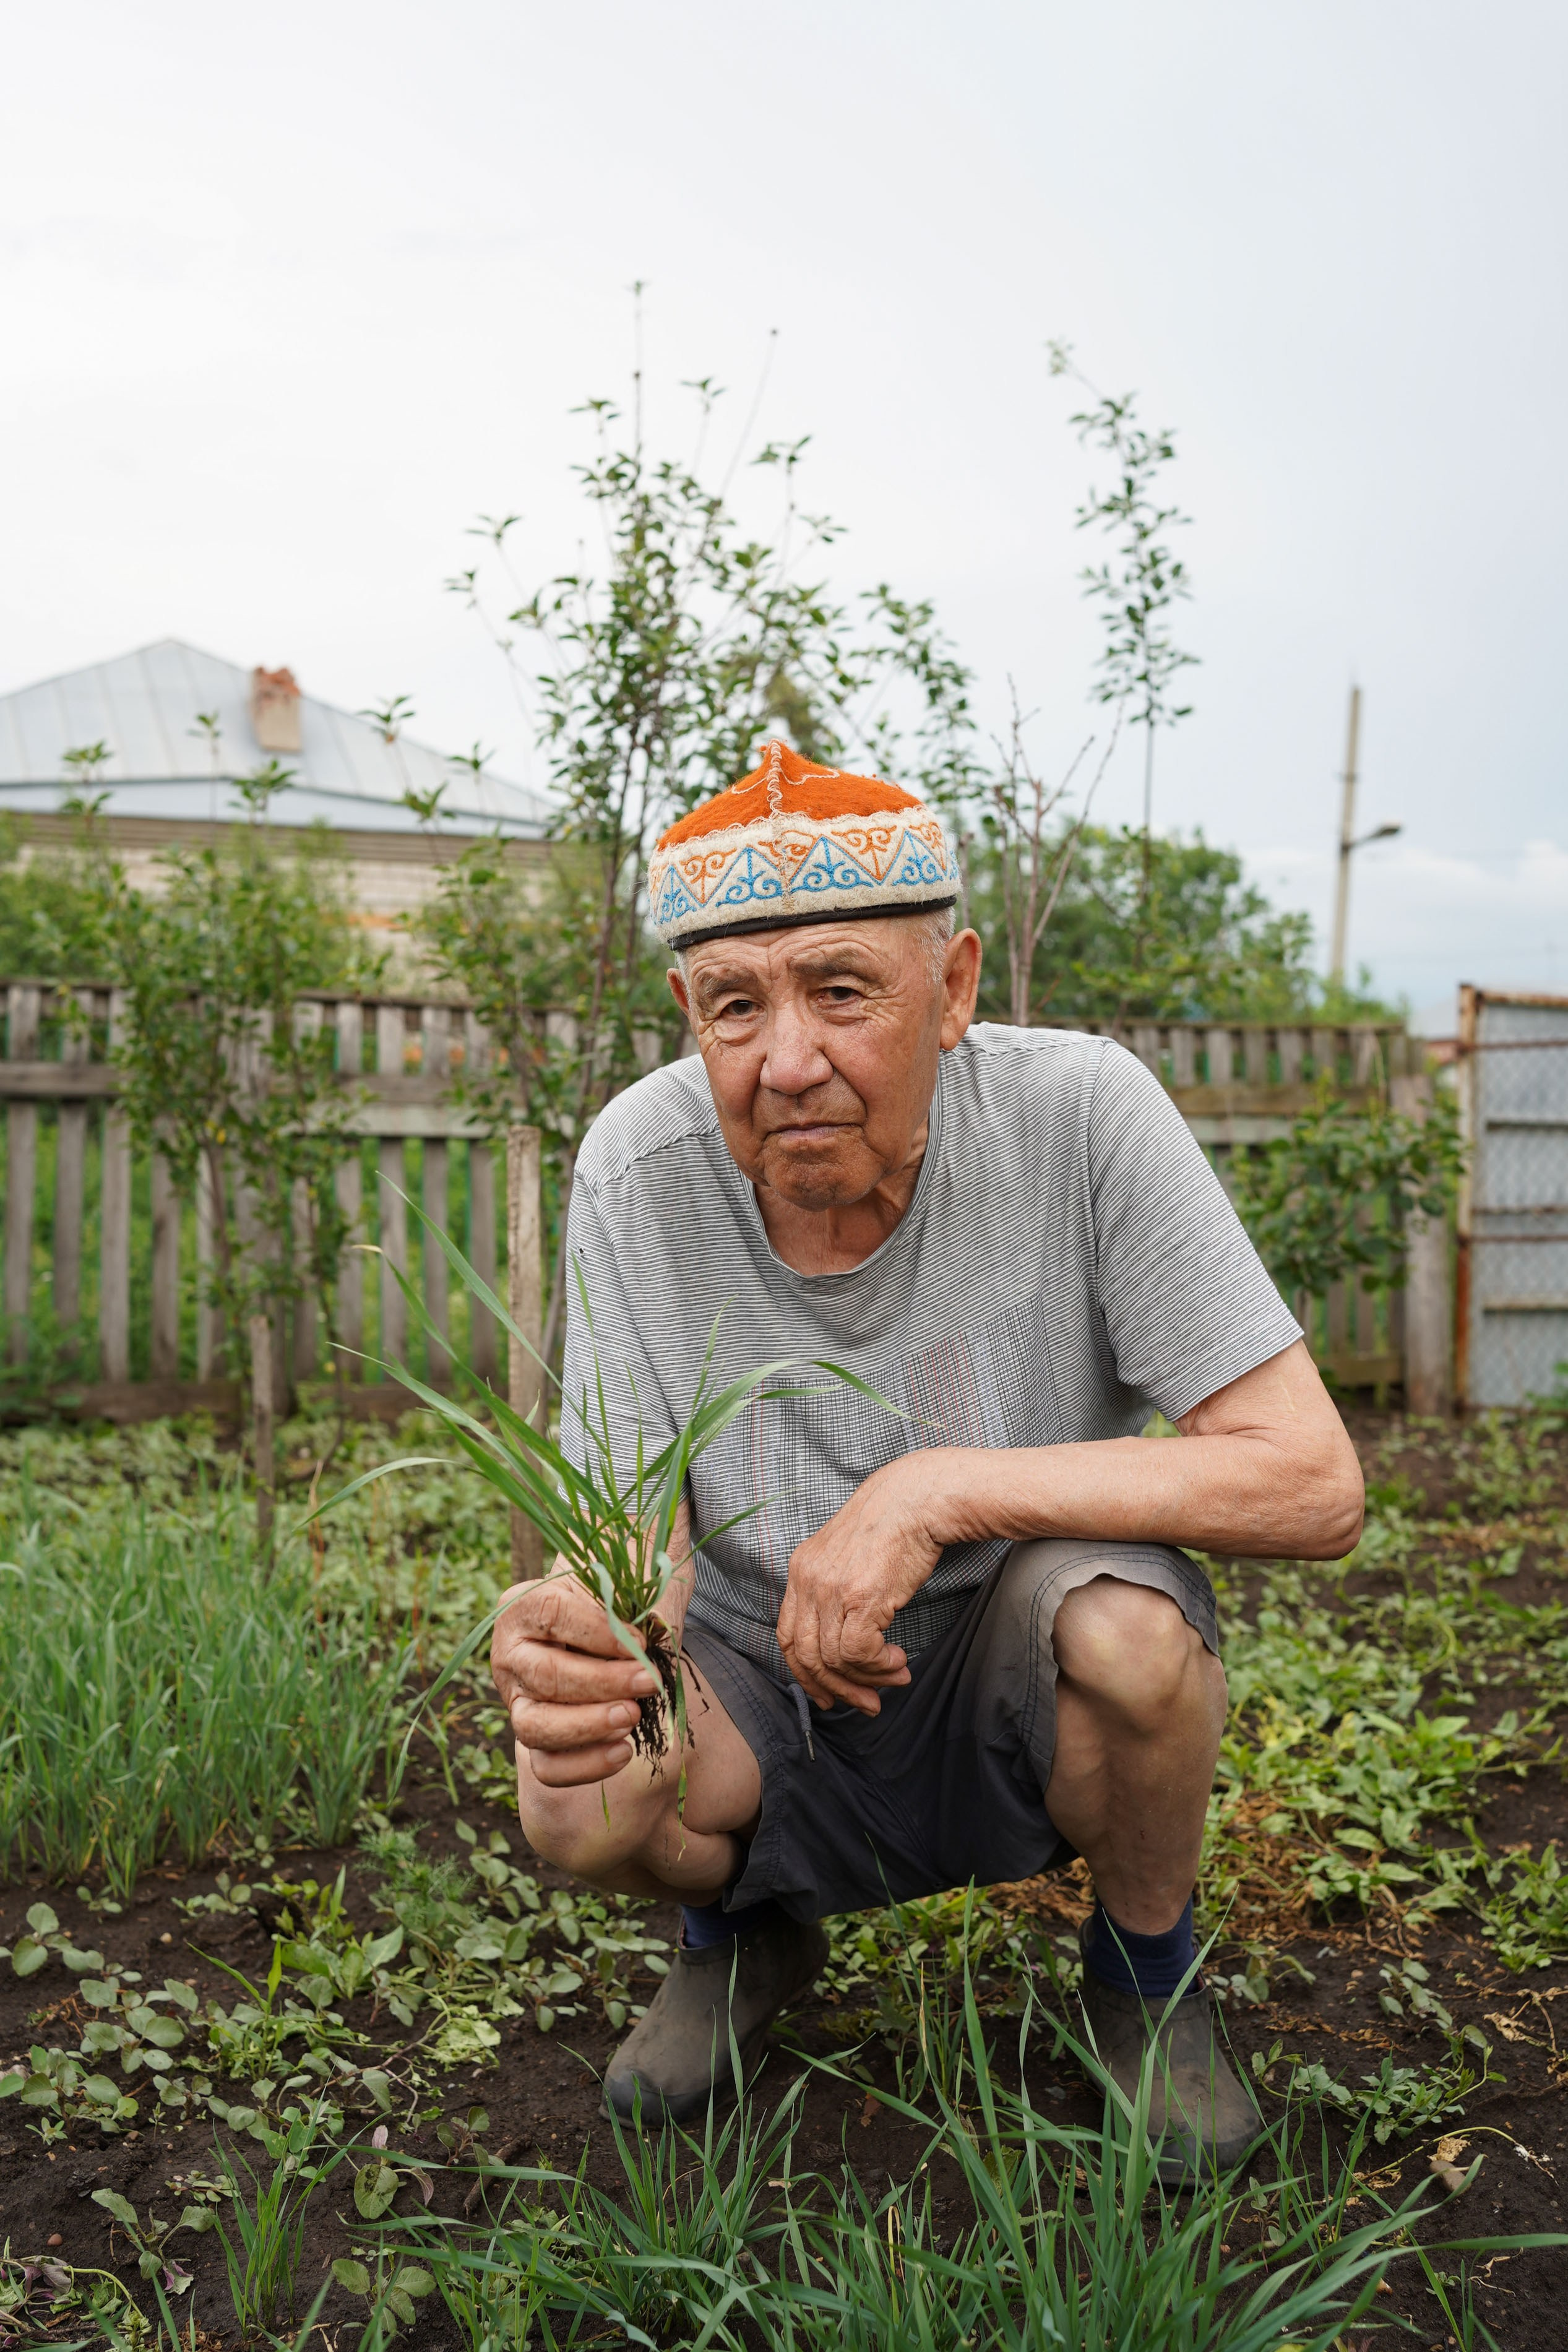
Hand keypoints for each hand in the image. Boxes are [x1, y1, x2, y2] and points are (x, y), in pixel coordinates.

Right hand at [490, 1573, 659, 1787]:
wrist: (606, 1628)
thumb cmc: (613, 1602)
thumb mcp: (622, 1587)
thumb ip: (632, 1606)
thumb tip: (647, 1641)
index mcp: (523, 1606)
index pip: (551, 1614)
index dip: (598, 1632)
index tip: (640, 1642)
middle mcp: (509, 1655)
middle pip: (545, 1675)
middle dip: (603, 1683)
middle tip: (649, 1682)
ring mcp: (515, 1700)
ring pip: (535, 1727)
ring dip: (589, 1726)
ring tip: (633, 1716)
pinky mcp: (533, 1737)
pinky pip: (547, 1767)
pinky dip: (584, 1766)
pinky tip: (624, 1751)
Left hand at [777, 1456, 949, 1714]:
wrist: (917, 1499)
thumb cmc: (893, 1528)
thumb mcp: (848, 1558)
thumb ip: (835, 1592)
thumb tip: (843, 1644)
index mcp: (800, 1570)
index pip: (787, 1636)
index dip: (805, 1674)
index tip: (829, 1694)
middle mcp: (808, 1580)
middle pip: (805, 1656)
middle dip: (836, 1689)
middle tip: (867, 1703)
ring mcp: (830, 1589)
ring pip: (833, 1660)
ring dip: (868, 1679)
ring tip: (896, 1677)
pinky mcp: (859, 1596)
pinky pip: (857, 1652)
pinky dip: (879, 1667)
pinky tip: (898, 1660)